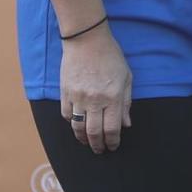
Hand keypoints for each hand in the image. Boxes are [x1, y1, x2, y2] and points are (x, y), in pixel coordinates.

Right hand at [61, 26, 133, 153]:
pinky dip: (72, 123)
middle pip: (94, 133)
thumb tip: (126, 124)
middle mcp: (95, 100)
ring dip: (83, 139)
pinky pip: (66, 115)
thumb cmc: (110, 57)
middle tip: (100, 150)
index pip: (112, 129)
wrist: (86, 40)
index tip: (113, 147)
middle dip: (98, 146)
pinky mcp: (65, 93)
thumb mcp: (126, 77)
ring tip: (87, 143)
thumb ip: (126, 102)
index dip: (112, 142)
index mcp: (113, 96)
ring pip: (78, 128)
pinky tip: (77, 125)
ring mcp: (78, 97)